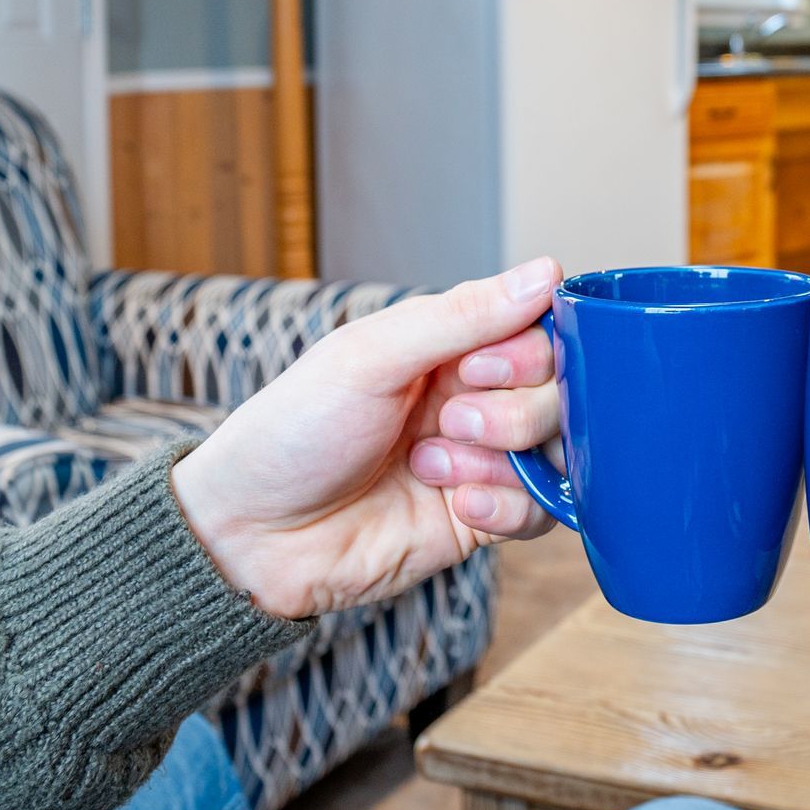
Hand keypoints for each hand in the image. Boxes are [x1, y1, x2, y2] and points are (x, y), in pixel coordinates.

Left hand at [171, 262, 563, 621]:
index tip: (479, 366)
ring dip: (503, 457)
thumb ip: (462, 316)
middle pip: (557, 392)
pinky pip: (541, 511)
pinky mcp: (480, 519)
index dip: (529, 350)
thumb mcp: (370, 357)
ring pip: (557, 451)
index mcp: (446, 347)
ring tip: (433, 466)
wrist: (252, 537)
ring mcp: (480, 461)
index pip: (538, 331)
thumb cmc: (293, 432)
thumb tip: (548, 272)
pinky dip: (508, 506)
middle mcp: (471, 398)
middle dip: (512, 409)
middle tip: (451, 419)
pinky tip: (457, 505)